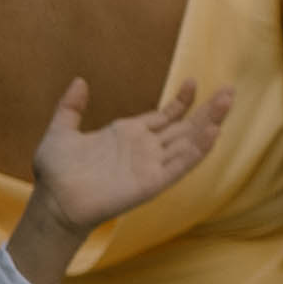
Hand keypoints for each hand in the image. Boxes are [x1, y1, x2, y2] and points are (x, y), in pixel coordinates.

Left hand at [26, 78, 226, 249]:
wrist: (52, 203)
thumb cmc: (55, 173)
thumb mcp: (60, 132)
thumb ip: (70, 107)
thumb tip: (80, 81)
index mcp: (129, 134)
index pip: (166, 115)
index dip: (182, 100)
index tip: (193, 81)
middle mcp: (146, 149)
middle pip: (186, 127)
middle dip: (208, 110)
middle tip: (230, 90)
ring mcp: (151, 166)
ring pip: (189, 142)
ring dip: (210, 124)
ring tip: (227, 103)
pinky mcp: (152, 183)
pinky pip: (180, 165)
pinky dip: (198, 150)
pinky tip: (212, 133)